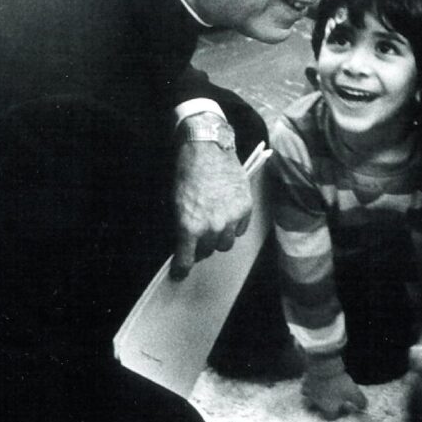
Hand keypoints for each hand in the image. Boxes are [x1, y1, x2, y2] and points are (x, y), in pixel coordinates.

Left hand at [171, 135, 251, 280]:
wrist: (207, 148)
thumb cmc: (186, 172)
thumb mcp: (175, 202)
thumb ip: (182, 226)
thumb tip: (185, 242)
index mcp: (189, 226)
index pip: (186, 259)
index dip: (182, 268)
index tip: (179, 273)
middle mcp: (211, 226)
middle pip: (207, 251)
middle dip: (201, 246)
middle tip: (198, 237)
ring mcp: (231, 218)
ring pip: (226, 244)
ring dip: (218, 238)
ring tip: (214, 224)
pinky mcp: (245, 208)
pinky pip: (240, 229)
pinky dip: (233, 225)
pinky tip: (227, 212)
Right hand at [302, 354, 367, 419]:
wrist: (324, 367)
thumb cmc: (339, 383)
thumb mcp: (354, 393)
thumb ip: (360, 403)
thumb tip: (364, 407)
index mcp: (327, 408)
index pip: (330, 417)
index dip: (337, 414)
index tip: (344, 407)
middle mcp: (316, 402)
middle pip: (314, 409)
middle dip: (320, 406)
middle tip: (327, 399)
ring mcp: (309, 391)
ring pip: (307, 395)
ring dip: (313, 394)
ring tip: (320, 388)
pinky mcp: (305, 379)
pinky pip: (305, 383)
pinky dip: (309, 381)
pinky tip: (315, 377)